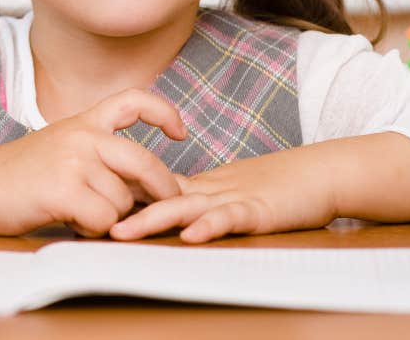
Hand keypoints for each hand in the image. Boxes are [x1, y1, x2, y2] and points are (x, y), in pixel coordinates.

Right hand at [0, 89, 188, 236]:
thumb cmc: (18, 175)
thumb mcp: (61, 148)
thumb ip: (100, 156)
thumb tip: (149, 183)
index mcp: (84, 121)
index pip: (133, 101)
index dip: (164, 113)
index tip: (179, 132)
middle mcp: (83, 135)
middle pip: (145, 162)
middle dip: (163, 188)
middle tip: (168, 204)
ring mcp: (74, 161)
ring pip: (124, 200)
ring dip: (112, 217)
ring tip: (83, 213)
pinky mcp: (64, 189)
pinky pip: (104, 219)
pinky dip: (94, 230)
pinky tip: (73, 222)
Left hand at [108, 147, 336, 243]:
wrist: (323, 173)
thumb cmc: (280, 188)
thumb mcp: (232, 195)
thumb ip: (201, 205)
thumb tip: (169, 217)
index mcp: (203, 187)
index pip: (154, 190)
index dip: (121, 198)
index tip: (86, 206)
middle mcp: (210, 190)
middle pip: (158, 198)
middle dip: (122, 211)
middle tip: (88, 220)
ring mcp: (233, 198)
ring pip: (185, 207)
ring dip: (152, 220)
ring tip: (123, 232)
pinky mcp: (258, 210)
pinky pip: (230, 219)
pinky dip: (209, 226)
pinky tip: (190, 235)